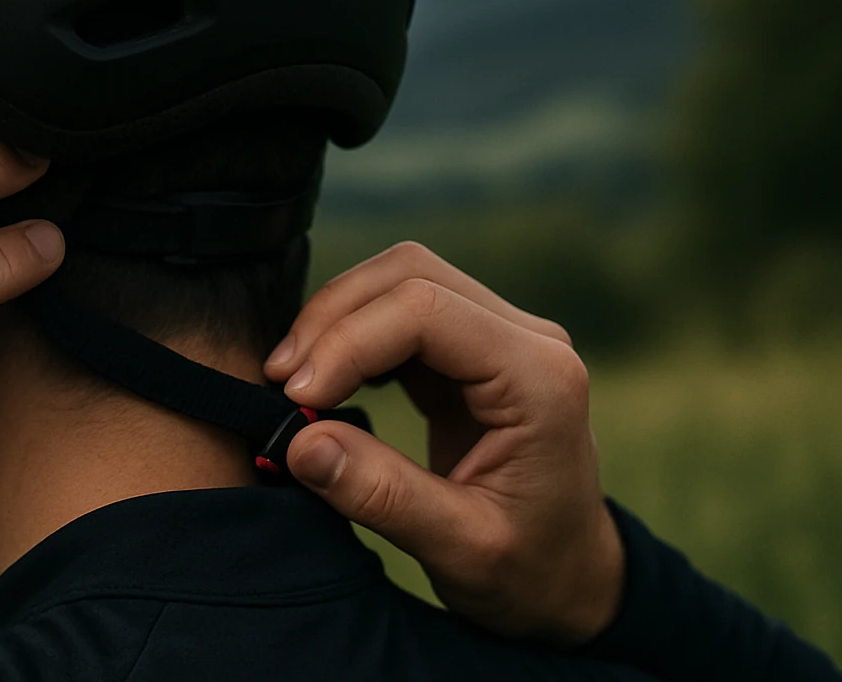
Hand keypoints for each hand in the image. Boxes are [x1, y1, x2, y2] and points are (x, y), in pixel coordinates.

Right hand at [263, 242, 623, 644]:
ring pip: (401, 278)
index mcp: (540, 380)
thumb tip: (299, 442)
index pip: (426, 311)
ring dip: (336, 319)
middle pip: (410, 273)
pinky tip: (327, 380)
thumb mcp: (461, 552)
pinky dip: (352, 332)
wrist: (572, 579)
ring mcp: (501, 335)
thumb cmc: (531, 573)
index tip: (296, 398)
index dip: (348, 342)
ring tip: (295, 383)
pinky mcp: (471, 347)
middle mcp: (528, 340)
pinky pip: (401, 308)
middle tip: (282, 383)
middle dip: (333, 318)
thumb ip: (382, 495)